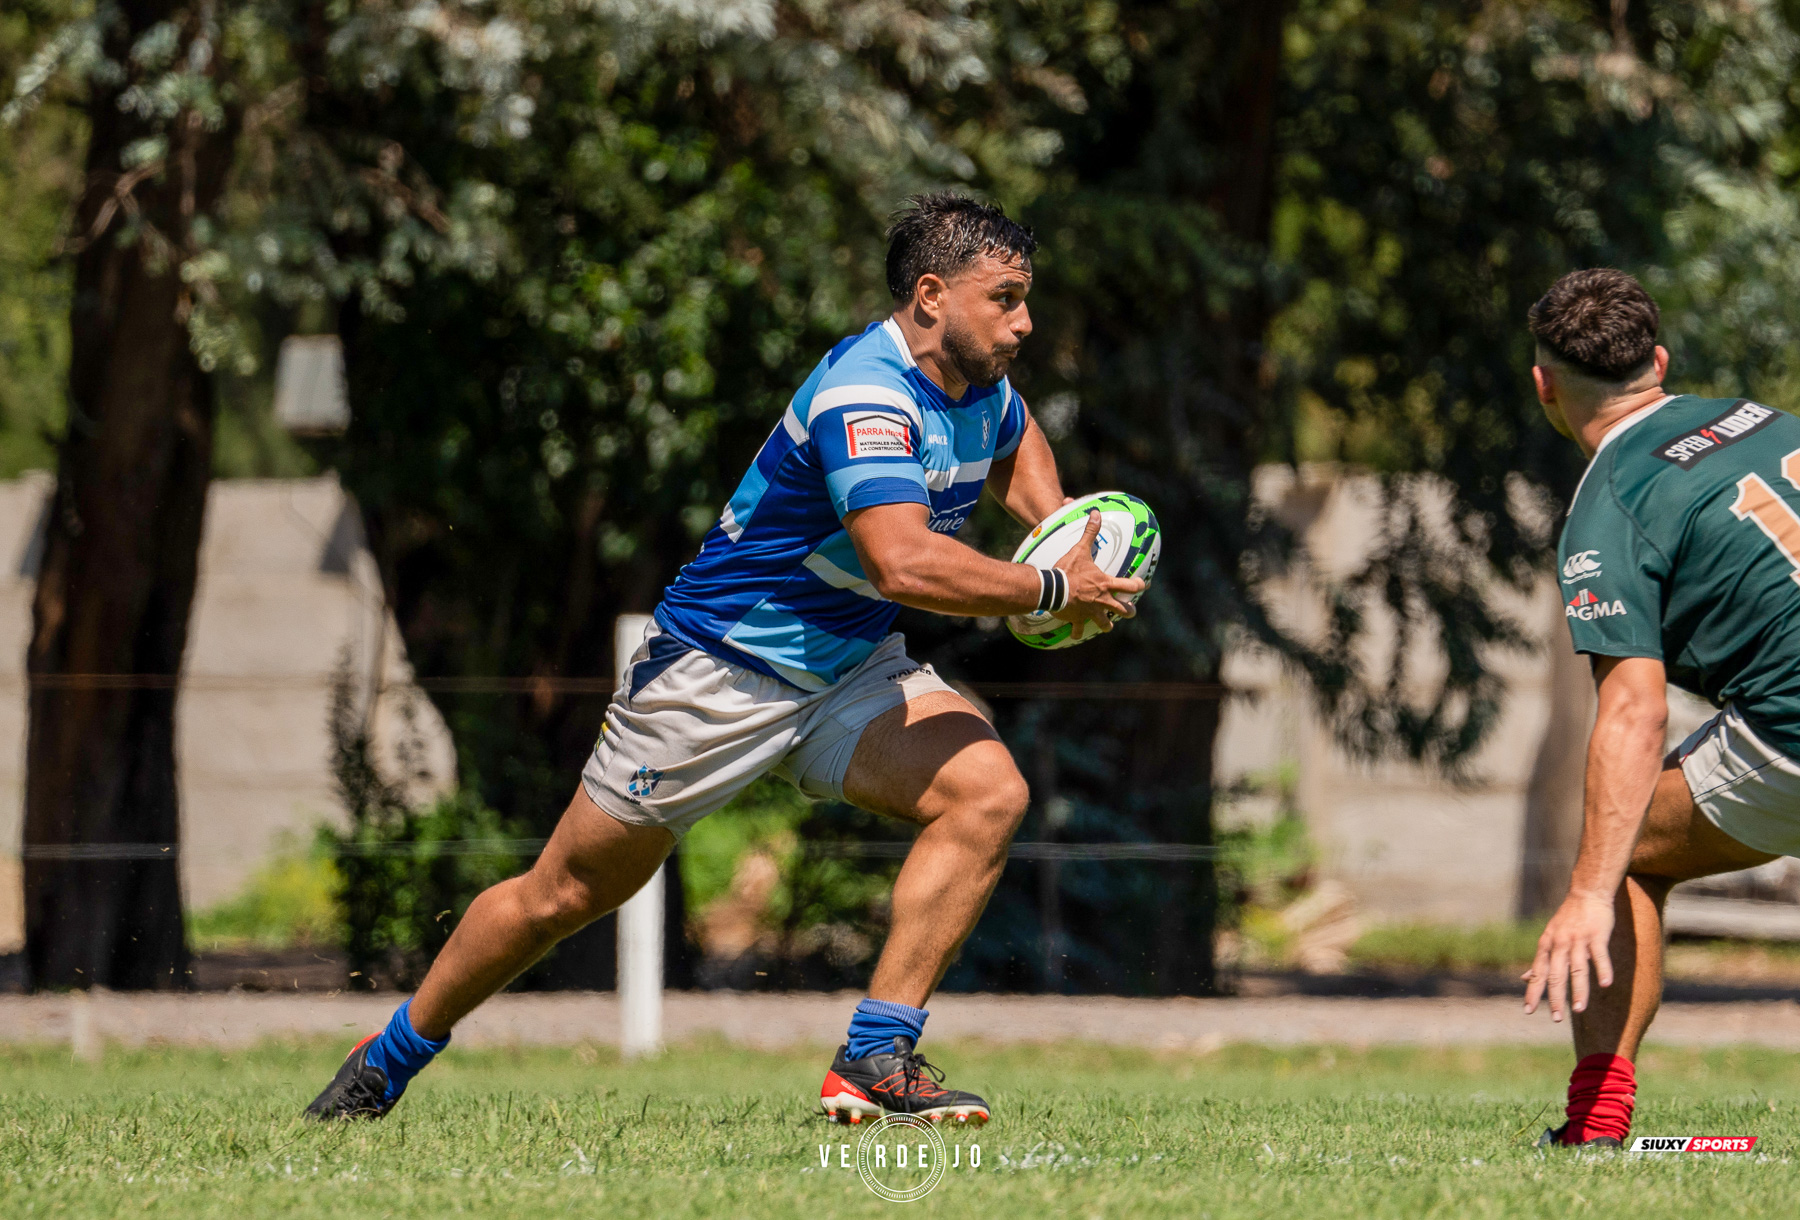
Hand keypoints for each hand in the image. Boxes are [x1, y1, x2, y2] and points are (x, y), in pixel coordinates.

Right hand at [1052, 511, 1144, 632]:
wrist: (1052, 588)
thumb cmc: (1068, 570)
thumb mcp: (1080, 550)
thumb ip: (1090, 532)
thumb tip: (1096, 513)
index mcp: (1106, 584)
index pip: (1131, 586)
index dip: (1140, 585)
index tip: (1144, 585)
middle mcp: (1103, 601)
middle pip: (1125, 610)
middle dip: (1129, 611)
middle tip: (1129, 610)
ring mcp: (1091, 613)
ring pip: (1106, 625)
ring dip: (1107, 625)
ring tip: (1107, 625)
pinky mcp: (1078, 620)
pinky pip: (1079, 631)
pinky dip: (1077, 632)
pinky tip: (1076, 633)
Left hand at [1523, 893, 1615, 1022]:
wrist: (1586, 892)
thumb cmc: (1568, 919)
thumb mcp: (1548, 937)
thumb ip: (1540, 960)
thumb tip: (1523, 979)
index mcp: (1546, 946)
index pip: (1537, 973)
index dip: (1532, 991)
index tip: (1527, 1011)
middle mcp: (1559, 944)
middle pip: (1556, 975)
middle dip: (1555, 998)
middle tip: (1556, 1019)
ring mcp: (1577, 939)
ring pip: (1577, 969)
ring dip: (1579, 990)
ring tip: (1579, 1010)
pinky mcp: (1596, 935)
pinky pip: (1599, 955)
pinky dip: (1603, 969)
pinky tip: (1605, 984)